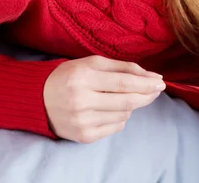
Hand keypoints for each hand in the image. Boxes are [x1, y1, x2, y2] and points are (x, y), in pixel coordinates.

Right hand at [43, 55, 164, 142]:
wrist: (37, 99)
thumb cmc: (68, 76)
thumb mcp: (91, 63)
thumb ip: (121, 67)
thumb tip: (150, 75)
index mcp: (83, 77)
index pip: (123, 82)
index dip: (145, 82)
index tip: (160, 81)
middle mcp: (81, 100)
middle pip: (127, 101)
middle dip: (147, 94)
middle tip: (157, 89)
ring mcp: (82, 121)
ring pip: (123, 115)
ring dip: (131, 105)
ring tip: (121, 96)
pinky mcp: (83, 136)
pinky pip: (115, 127)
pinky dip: (121, 117)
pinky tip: (111, 108)